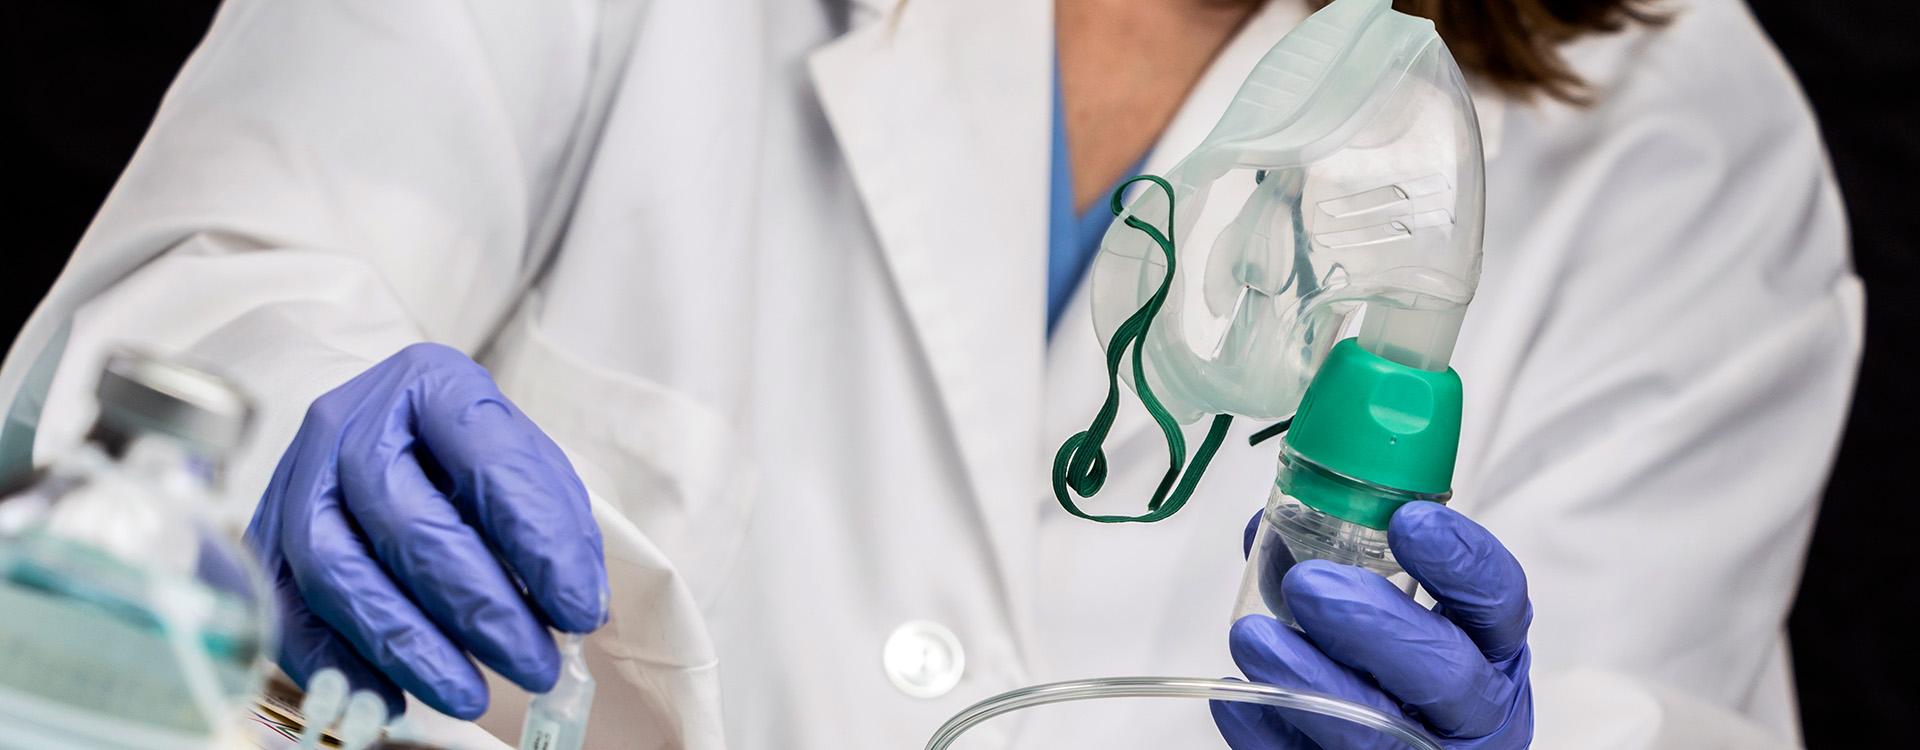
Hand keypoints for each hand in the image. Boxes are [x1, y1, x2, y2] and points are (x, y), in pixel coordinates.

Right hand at [245, 343, 607, 718]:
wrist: (378, 431)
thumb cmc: (466, 454)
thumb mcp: (524, 463)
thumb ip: (554, 524)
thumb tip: (577, 610)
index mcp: (431, 385)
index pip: (488, 462)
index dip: (539, 543)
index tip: (579, 610)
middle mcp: (350, 425)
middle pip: (409, 525)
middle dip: (481, 609)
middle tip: (535, 664)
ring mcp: (295, 481)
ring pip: (341, 574)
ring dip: (412, 649)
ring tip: (473, 696)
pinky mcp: (264, 542)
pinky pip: (290, 616)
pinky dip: (342, 666)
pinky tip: (394, 700)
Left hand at [1213, 502, 1531, 747]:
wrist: (1406, 745)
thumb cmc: (1405, 671)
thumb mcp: (1414, 613)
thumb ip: (1357, 564)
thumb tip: (1274, 527)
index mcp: (1492, 649)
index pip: (1497, 602)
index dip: (1459, 561)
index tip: (1407, 521)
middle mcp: (1474, 710)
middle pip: (1443, 673)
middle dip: (1371, 626)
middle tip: (1307, 585)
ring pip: (1377, 731)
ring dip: (1309, 679)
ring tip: (1254, 636)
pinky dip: (1270, 730)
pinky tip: (1237, 697)